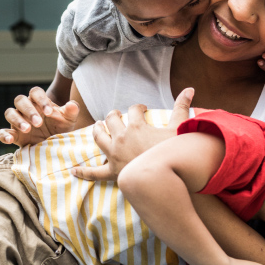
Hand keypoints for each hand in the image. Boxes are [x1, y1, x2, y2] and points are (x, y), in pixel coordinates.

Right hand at [0, 86, 79, 146]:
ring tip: (28, 129)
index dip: (41, 100)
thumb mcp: (69, 121)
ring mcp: (18, 121)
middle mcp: (26, 109)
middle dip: (29, 110)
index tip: (49, 112)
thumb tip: (72, 105)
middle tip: (38, 122)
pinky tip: (10, 140)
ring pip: (10, 113)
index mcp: (39, 101)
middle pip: (20, 100)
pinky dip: (4, 135)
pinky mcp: (14, 135)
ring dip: (17, 120)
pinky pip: (2, 132)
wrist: (57, 147)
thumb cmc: (62, 129)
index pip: (35, 92)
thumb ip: (71, 112)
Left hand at [71, 87, 194, 180]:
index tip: (143, 109)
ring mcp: (114, 154)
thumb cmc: (172, 153)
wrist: (164, 176)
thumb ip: (182, 107)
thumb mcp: (179, 128)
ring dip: (97, 129)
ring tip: (98, 126)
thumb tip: (190, 88)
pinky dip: (83, 172)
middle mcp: (121, 137)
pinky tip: (73, 171)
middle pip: (111, 119)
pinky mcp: (112, 172)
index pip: (133, 109)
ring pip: (98, 137)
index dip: (138, 107)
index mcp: (136, 126)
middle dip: (113, 115)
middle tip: (116, 115)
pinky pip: (94, 172)